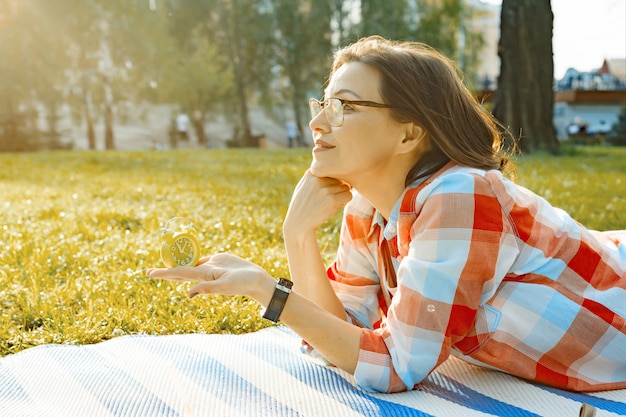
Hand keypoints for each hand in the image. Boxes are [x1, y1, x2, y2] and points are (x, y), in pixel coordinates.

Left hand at [146, 253, 273, 300]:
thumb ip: (208, 288)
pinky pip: (201, 258)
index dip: (164, 273)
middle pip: (180, 271)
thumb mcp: (226, 286)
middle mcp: (204, 273)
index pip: (179, 273)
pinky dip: (191, 256)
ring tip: (163, 264)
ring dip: (176, 263)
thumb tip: (188, 294)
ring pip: (189, 264)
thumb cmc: (243, 284)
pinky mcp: (217, 261)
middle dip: (165, 271)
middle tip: (148, 272)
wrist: (257, 281)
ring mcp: (210, 267)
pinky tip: (186, 255)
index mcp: (203, 277)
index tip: (149, 273)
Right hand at [283, 170, 351, 236]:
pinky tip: (334, 207)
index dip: (332, 182)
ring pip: (346, 187)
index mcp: (311, 173)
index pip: (332, 171)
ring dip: (341, 195)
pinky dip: (344, 201)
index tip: (325, 191)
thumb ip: (315, 176)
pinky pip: (349, 195)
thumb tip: (333, 169)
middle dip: (338, 189)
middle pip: (340, 179)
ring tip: (329, 203)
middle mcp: (318, 179)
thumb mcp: (303, 186)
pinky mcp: (332, 200)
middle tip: (328, 199)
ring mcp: (325, 189)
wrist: (298, 224)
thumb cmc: (302, 206)